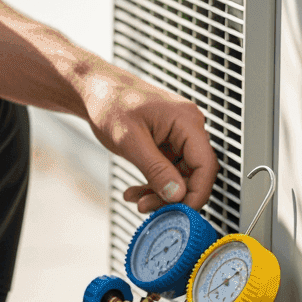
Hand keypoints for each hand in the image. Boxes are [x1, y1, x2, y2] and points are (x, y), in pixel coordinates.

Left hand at [83, 68, 218, 212]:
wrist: (95, 89)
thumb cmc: (109, 102)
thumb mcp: (130, 141)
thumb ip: (156, 169)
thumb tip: (177, 195)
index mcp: (186, 121)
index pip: (206, 165)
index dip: (197, 193)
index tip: (182, 212)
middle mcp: (188, 127)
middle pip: (194, 173)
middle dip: (172, 195)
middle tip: (147, 207)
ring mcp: (179, 135)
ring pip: (180, 175)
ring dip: (160, 192)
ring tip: (137, 200)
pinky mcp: (168, 142)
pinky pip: (169, 169)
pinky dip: (154, 183)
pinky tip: (136, 191)